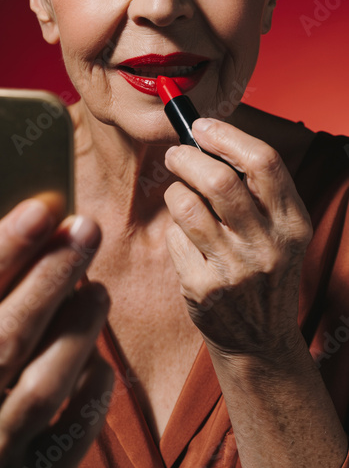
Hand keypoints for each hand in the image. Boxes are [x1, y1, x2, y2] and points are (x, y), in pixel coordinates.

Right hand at [0, 199, 112, 467]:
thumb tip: (18, 247)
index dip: (0, 255)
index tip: (41, 211)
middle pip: (5, 340)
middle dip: (49, 278)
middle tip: (87, 229)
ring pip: (41, 388)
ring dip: (77, 330)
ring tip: (98, 290)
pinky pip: (69, 440)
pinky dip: (90, 394)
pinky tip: (100, 362)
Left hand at [164, 118, 312, 358]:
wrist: (259, 339)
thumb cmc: (265, 275)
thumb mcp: (281, 235)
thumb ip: (258, 194)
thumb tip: (213, 144)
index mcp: (293, 224)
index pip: (264, 163)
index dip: (227, 137)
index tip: (202, 128)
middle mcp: (268, 246)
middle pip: (218, 180)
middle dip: (187, 157)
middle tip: (175, 155)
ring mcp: (235, 270)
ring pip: (187, 206)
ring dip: (175, 192)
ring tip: (180, 196)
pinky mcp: (203, 289)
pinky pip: (175, 238)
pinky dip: (174, 229)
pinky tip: (186, 240)